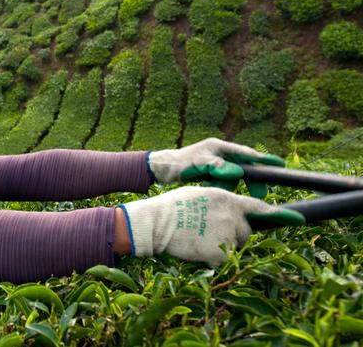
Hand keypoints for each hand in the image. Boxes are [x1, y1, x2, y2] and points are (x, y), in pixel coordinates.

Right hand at [119, 187, 303, 265]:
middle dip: (233, 235)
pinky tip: (197, 250)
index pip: (259, 208)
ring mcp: (228, 234)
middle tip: (207, 233)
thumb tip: (231, 212)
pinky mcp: (221, 252)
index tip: (299, 220)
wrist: (155, 223)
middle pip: (245, 232)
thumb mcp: (199, 195)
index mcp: (228, 199)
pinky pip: (224, 260)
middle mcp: (233, 215)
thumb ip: (220, 202)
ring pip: (235, 247)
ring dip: (222, 247)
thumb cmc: (171, 208)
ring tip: (199, 239)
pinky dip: (212, 259)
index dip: (281, 215)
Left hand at [147, 138, 285, 197]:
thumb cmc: (178, 164)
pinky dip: (223, 188)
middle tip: (261, 193)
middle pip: (244, 167)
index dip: (265, 160)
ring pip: (233, 177)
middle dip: (252, 180)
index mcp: (219, 147)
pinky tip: (217, 192)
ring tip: (228, 193)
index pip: (247, 154)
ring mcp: (215, 162)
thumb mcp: (198, 165)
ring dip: (233, 186)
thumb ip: (218, 167)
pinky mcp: (210, 172)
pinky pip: (223, 182)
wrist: (161, 169)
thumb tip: (238, 173)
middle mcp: (219, 153)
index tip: (281, 164)